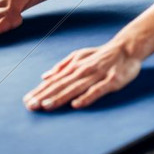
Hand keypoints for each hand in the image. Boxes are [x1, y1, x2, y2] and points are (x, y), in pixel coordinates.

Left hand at [24, 41, 141, 110]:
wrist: (126, 47)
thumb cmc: (101, 54)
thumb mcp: (79, 56)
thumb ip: (62, 66)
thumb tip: (44, 75)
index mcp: (74, 67)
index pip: (53, 81)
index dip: (40, 91)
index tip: (26, 101)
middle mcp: (82, 71)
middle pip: (61, 85)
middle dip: (44, 96)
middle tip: (30, 106)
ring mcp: (97, 76)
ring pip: (75, 88)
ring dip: (60, 97)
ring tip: (46, 106)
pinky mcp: (111, 81)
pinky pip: (97, 91)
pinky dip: (86, 97)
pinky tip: (76, 105)